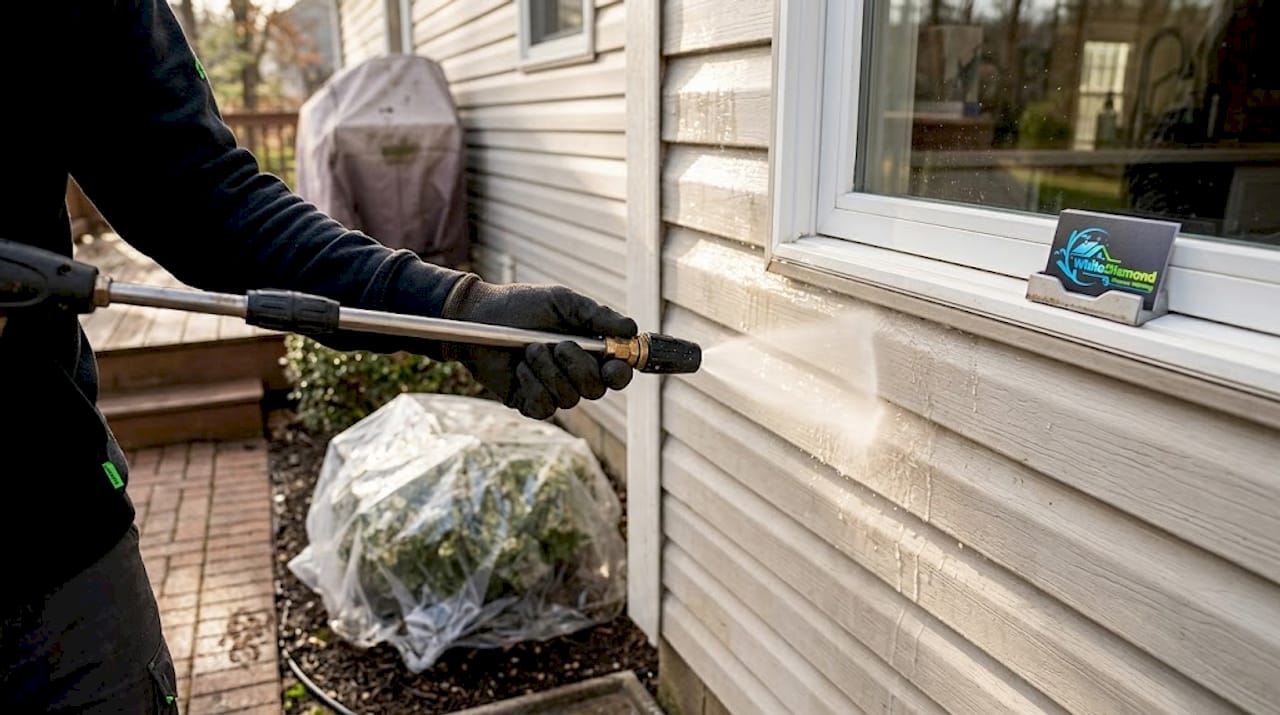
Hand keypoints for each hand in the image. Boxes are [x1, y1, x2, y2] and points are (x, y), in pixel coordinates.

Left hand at [440, 274, 637, 418]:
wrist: (480, 316)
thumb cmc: (522, 306)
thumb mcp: (563, 302)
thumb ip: (597, 315)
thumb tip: (631, 328)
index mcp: (590, 352)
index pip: (618, 374)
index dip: (620, 373)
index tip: (613, 363)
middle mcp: (575, 375)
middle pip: (597, 389)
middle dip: (579, 366)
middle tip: (558, 345)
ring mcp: (553, 391)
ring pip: (569, 398)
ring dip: (550, 371)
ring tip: (530, 349)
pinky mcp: (530, 403)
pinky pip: (545, 407)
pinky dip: (534, 385)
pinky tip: (520, 368)